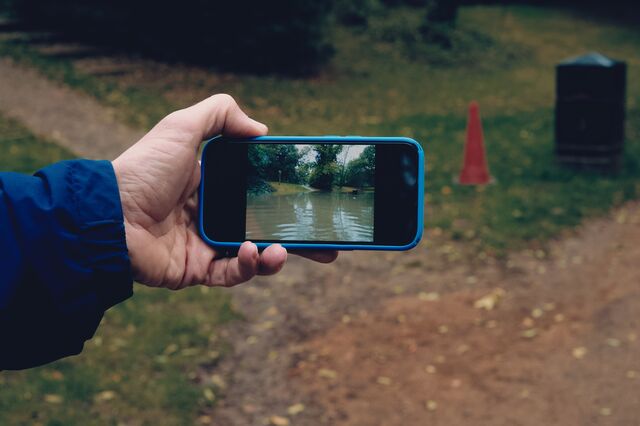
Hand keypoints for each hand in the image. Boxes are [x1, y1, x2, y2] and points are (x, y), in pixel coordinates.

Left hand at [112, 94, 336, 288]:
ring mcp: (206, 244)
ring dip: (277, 255)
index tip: (313, 197)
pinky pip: (232, 274)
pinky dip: (249, 266)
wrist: (108, 214)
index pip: (260, 191)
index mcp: (213, 184)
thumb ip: (220, 116)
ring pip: (255, 255)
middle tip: (330, 242)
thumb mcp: (182, 127)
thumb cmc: (143, 169)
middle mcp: (213, 215)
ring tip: (285, 251)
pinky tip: (256, 253)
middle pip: (265, 227)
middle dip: (299, 237)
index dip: (287, 195)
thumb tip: (261, 130)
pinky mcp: (197, 270)